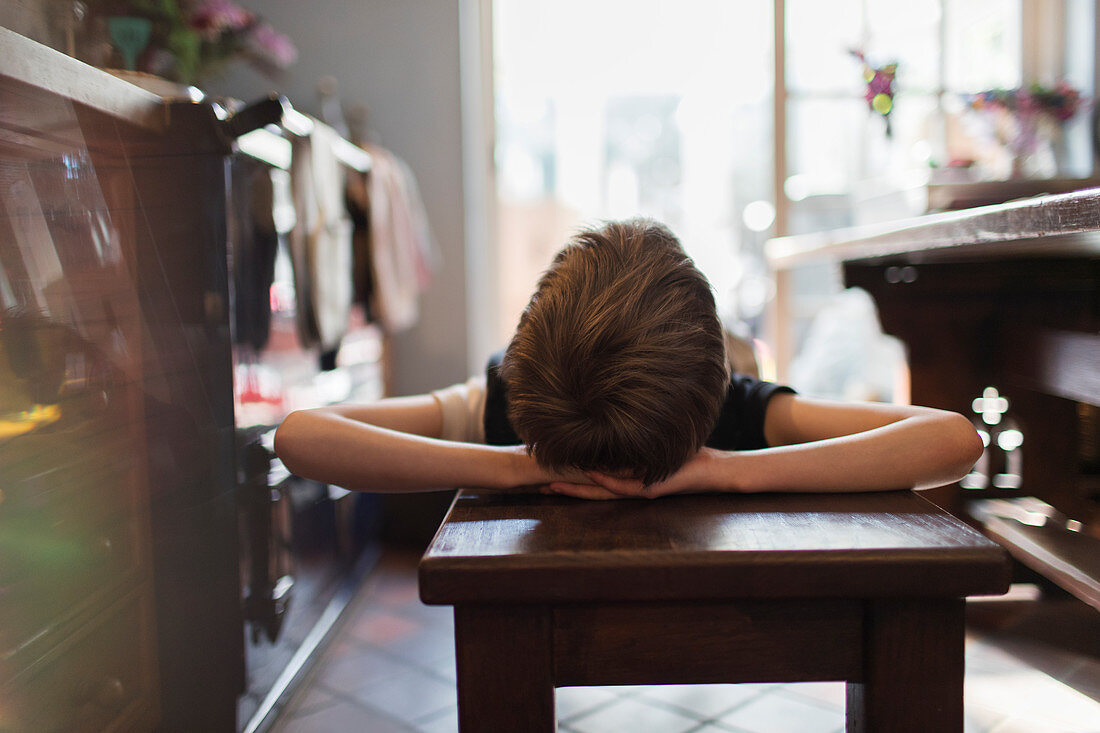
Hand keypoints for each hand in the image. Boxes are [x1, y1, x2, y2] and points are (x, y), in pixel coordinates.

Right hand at [543, 448, 721, 499]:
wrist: (711, 470)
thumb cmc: (685, 456)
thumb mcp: (653, 445)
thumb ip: (633, 442)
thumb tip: (612, 423)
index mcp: (627, 478)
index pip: (592, 480)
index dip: (569, 478)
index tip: (547, 473)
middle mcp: (629, 487)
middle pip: (590, 490)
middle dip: (565, 488)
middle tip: (539, 487)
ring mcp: (638, 489)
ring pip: (602, 491)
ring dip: (578, 488)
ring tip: (553, 485)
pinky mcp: (650, 488)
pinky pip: (624, 485)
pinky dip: (607, 480)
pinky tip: (590, 473)